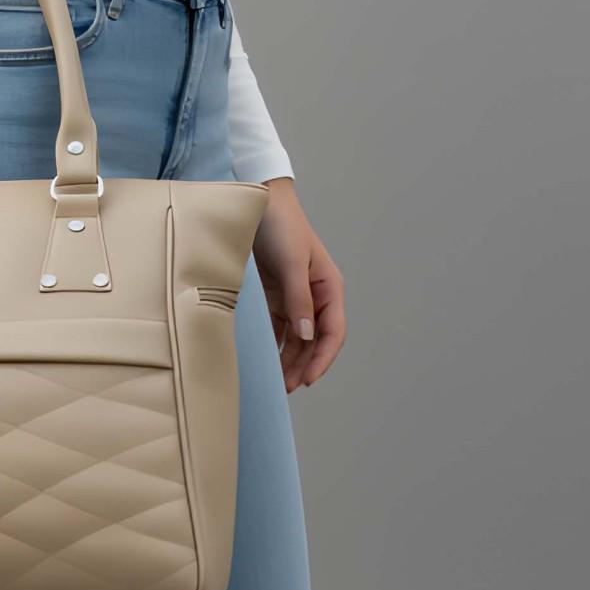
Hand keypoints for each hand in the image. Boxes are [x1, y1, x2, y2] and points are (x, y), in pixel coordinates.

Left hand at [251, 178, 345, 391]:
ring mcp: (295, 296)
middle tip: (287, 388)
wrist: (257, 201)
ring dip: (289, 359)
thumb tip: (308, 335)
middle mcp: (315, 295)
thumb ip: (299, 299)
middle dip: (304, 365)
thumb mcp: (291, 263)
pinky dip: (275, 344)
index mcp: (329, 287)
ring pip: (297, 337)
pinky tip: (267, 360)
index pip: (332, 332)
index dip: (322, 359)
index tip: (307, 380)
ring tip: (278, 382)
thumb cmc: (280, 226)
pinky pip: (279, 326)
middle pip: (315, 340)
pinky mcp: (275, 294)